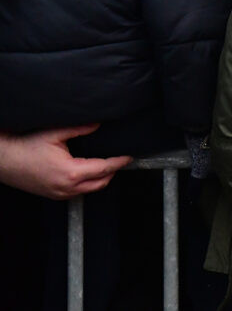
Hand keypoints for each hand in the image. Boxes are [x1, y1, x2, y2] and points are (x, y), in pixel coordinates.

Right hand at [0, 125, 131, 198]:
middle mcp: (67, 187)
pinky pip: (78, 192)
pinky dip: (87, 184)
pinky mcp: (53, 195)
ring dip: (101, 179)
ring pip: (91, 190)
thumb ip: (81, 128)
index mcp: (71, 172)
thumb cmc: (24, 146)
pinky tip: (88, 172)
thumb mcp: (55, 133)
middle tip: (119, 158)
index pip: (105, 169)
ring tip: (106, 164)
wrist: (2, 159)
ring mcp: (59, 194)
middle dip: (113, 171)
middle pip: (102, 183)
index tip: (129, 156)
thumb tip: (99, 124)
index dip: (119, 162)